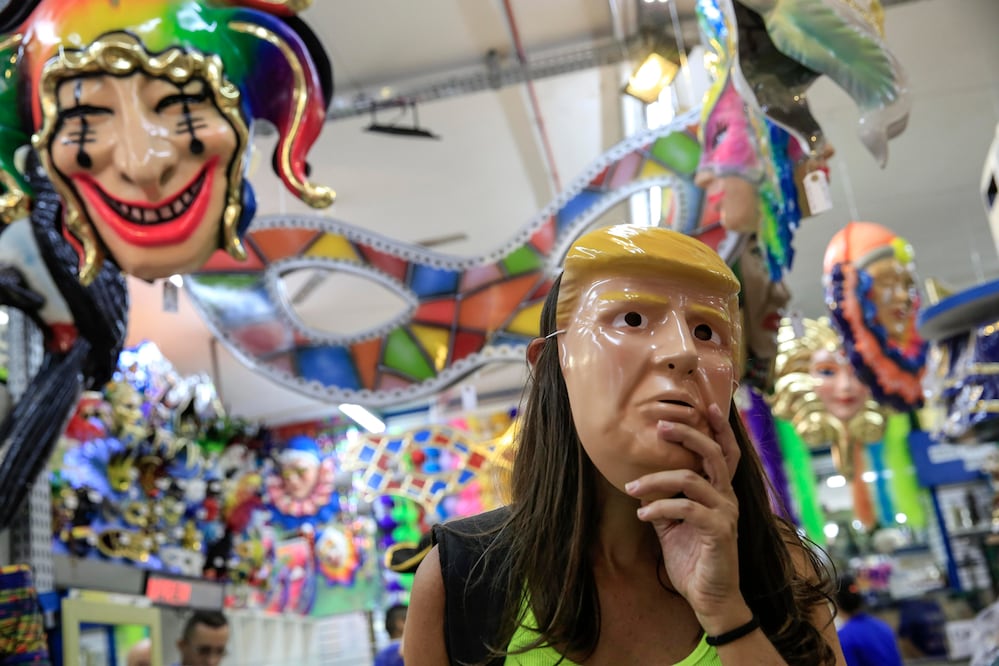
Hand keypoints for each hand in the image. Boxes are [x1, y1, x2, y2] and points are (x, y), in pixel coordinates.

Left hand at [624, 403, 745, 629]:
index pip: (724, 452)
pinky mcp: (719, 531)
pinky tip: (642, 514)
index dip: (718, 428)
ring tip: (631, 487)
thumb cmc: (693, 558)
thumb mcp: (673, 524)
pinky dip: (660, 507)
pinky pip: (686, 508)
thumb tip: (640, 480)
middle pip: (713, 453)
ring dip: (656, 479)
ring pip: (692, 479)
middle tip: (660, 426)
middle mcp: (727, 497)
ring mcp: (726, 513)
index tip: (704, 405)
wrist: (710, 598)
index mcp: (720, 492)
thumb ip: (664, 500)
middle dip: (687, 434)